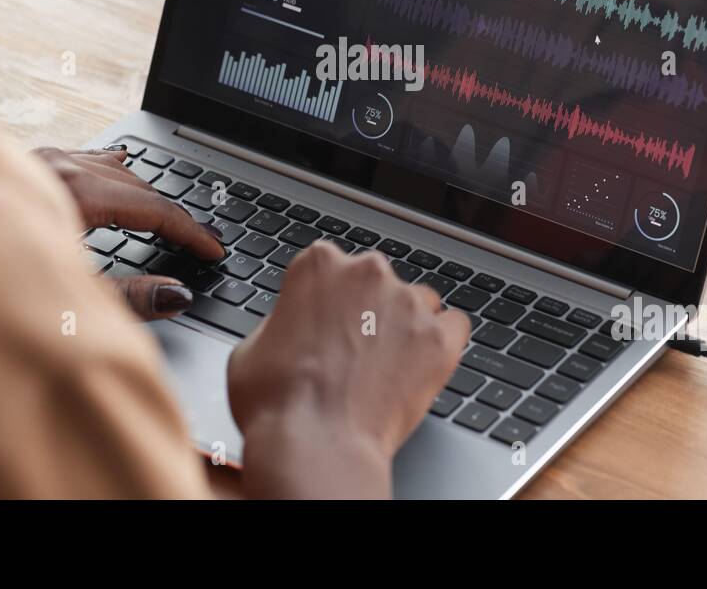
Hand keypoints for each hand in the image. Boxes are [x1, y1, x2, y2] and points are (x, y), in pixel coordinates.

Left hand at [34, 145, 224, 319]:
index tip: (211, 250)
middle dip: (171, 215)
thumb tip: (176, 295)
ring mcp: (42, 162)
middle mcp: (60, 168)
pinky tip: (121, 161)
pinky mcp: (28, 166)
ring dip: (143, 194)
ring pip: (113, 169)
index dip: (189, 232)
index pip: (153, 209)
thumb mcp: (66, 295)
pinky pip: (83, 159)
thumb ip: (127, 298)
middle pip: (138, 188)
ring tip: (167, 216)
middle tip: (198, 240)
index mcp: (75, 191)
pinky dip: (110, 168)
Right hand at [227, 242, 469, 497]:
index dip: (328, 300)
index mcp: (318, 264)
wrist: (315, 442)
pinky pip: (454, 327)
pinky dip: (442, 344)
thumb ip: (283, 318)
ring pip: (418, 301)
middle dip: (369, 309)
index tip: (326, 323)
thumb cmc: (277, 401)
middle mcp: (367, 272)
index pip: (332, 266)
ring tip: (386, 366)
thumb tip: (295, 324)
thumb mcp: (252, 345)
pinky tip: (421, 366)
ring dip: (406, 325)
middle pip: (377, 280)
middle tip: (353, 351)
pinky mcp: (439, 338)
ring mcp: (408, 303)